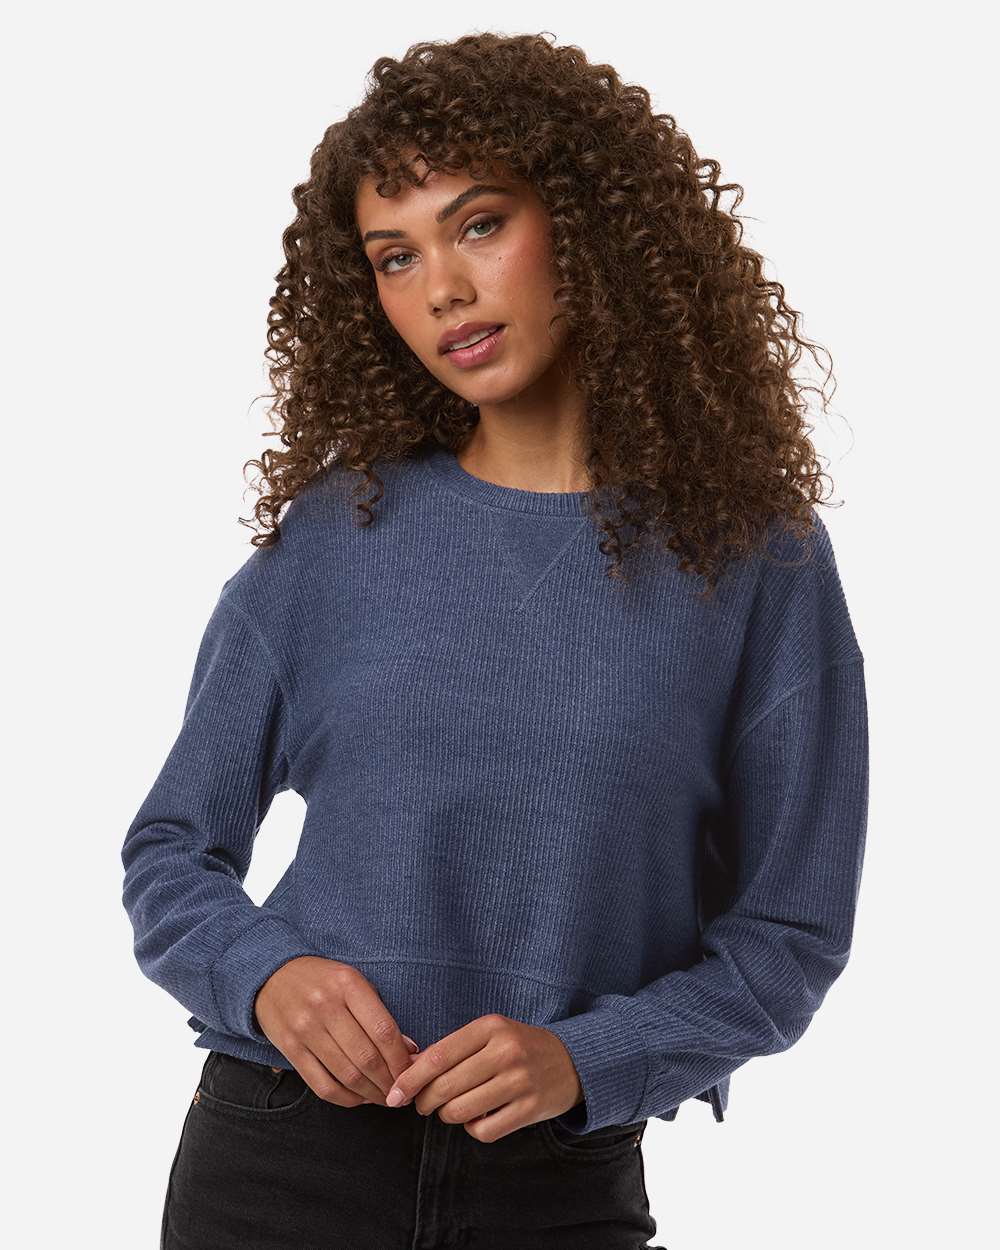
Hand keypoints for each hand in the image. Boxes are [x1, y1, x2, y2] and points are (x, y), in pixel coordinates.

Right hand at [254, 956, 420, 1106]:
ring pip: (347, 1075)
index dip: (401, 1058)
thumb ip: (378, 1013)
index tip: (412, 1072)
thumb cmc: (323, 980)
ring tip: (385, 1097)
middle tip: (401, 1092)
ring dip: (371, 1093)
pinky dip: (346, 1099)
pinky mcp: (289, 1049)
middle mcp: (326, 1006)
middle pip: (367, 1057)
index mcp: (348, 984)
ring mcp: (305, 1029)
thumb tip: (408, 1051)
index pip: (383, 1030)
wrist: (272, 976)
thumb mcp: (353, 982)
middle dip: (390, 1081)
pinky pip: (322, 1085)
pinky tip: (360, 1098)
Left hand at [380, 1013, 583, 1141]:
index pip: (438, 1056)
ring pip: (460, 1111)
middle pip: (445, 1087)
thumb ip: (450, 1049)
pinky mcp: (530, 1109)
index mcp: (491, 1027)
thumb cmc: (517, 1047)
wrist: (571, 1061)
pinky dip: (473, 1128)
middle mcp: (506, 1051)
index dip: (410, 1079)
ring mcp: (520, 1081)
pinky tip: (477, 1117)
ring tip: (451, 1109)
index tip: (394, 1094)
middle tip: (422, 1105)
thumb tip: (407, 1070)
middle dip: (424, 1101)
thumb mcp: (488, 1035)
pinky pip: (484, 1130)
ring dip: (447, 1116)